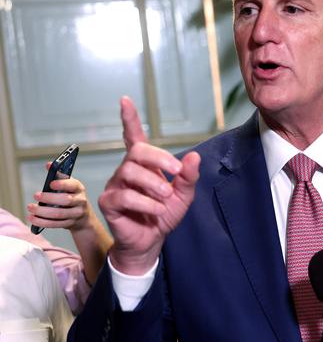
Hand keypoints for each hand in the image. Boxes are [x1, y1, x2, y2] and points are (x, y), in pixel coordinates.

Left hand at [28, 174, 113, 283]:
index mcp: (79, 188)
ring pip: (59, 214)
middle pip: (66, 200)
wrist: (83, 216)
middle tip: (36, 196)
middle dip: (49, 198)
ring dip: (43, 212)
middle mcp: (80, 201)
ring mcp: (76, 214)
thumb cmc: (72, 196)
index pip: (73, 185)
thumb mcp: (69, 185)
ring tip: (30, 208)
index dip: (62, 184)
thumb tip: (49, 164)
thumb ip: (59, 175)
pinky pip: (56, 224)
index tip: (51, 184)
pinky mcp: (70, 224)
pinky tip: (33, 218)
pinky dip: (43, 222)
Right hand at [98, 97, 199, 274]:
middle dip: (159, 158)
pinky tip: (156, 210)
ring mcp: (115, 185)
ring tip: (166, 197)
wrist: (152, 241)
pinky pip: (125, 196)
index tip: (125, 100)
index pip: (134, 137)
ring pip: (130, 172)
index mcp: (144, 165)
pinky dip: (146, 202)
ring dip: (154, 184)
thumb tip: (193, 157)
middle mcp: (127, 170)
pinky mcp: (109, 202)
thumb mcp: (183, 195)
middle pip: (137, 152)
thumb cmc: (164, 214)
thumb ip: (188, 177)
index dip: (129, 119)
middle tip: (176, 172)